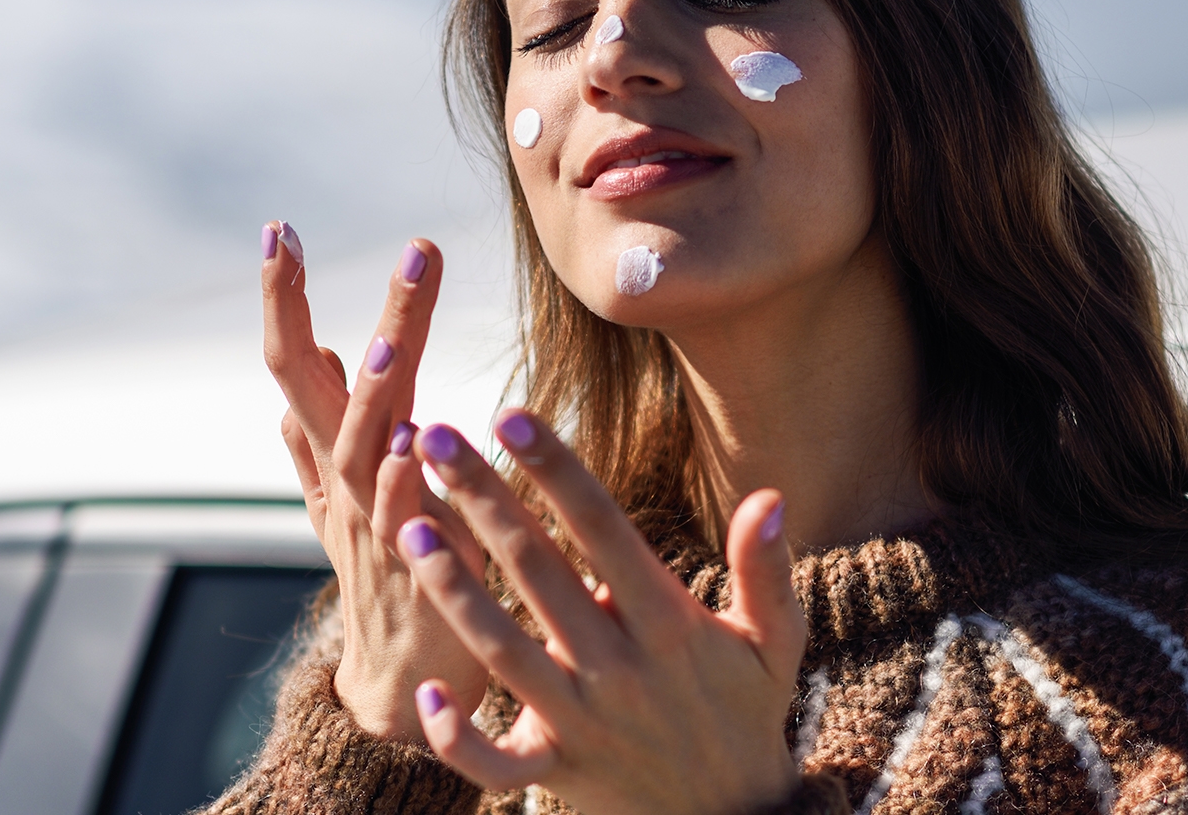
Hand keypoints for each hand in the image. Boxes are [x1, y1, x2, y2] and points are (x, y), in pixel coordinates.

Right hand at [260, 223, 488, 738]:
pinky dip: (406, 485)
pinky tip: (416, 445)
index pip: (296, 364)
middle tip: (399, 251)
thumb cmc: (386, 575)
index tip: (279, 229)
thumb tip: (317, 347)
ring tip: (378, 344)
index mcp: (334, 455)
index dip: (284, 300)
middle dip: (351, 319)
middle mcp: (346, 484)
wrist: (401, 684)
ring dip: (368, 398)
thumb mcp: (344, 495)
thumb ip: (325, 423)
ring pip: (363, 451)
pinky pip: (407, 524)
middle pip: (330, 389)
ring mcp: (374, 528)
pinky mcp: (417, 574)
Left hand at [396, 411, 805, 814]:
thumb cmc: (747, 710)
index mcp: (669, 625)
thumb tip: (770, 497)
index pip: (604, 531)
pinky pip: (497, 764)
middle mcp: (619, 669)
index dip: (558, 472)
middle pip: (539, 573)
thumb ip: (768, 570)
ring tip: (410, 528)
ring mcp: (582, 723)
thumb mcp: (777, 642)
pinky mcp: (555, 772)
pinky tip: (429, 696)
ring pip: (504, 653)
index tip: (511, 416)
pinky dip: (460, 741)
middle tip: (430, 437)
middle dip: (485, 502)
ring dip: (454, 591)